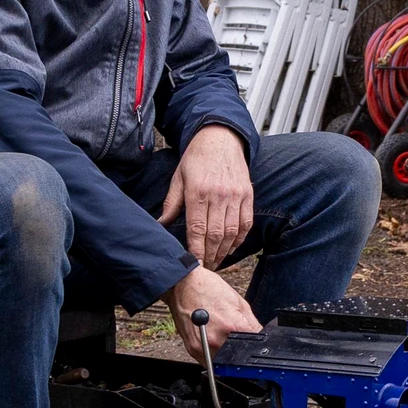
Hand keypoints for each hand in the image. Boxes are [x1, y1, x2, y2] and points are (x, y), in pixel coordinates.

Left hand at [157, 124, 253, 268]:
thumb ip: (171, 204)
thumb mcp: (178, 178)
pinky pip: (246, 223)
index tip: (194, 265)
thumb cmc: (197, 158)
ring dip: (224, 251)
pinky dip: (239, 239)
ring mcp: (236, 195)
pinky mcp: (248, 195)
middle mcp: (219, 195)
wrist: (220, 138)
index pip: (197, 229)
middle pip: (215, 235)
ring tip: (216, 261)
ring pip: (231, 232)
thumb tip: (160, 225)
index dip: (196, 251)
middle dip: (210, 256)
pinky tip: (231, 248)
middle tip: (205, 268)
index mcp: (198, 192)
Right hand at [164, 266, 258, 356]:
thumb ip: (253, 324)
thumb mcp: (239, 303)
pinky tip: (212, 341)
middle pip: (237, 358)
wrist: (183, 285)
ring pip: (223, 364)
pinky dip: (213, 356)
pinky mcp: (192, 350)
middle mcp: (216, 340)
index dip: (256, 346)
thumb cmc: (207, 289)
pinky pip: (208, 363)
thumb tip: (262, 337)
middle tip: (233, 336)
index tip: (253, 343)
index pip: (253, 347)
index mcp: (232, 326)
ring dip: (226, 356)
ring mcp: (202, 347)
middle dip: (240, 350)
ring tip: (221, 337)